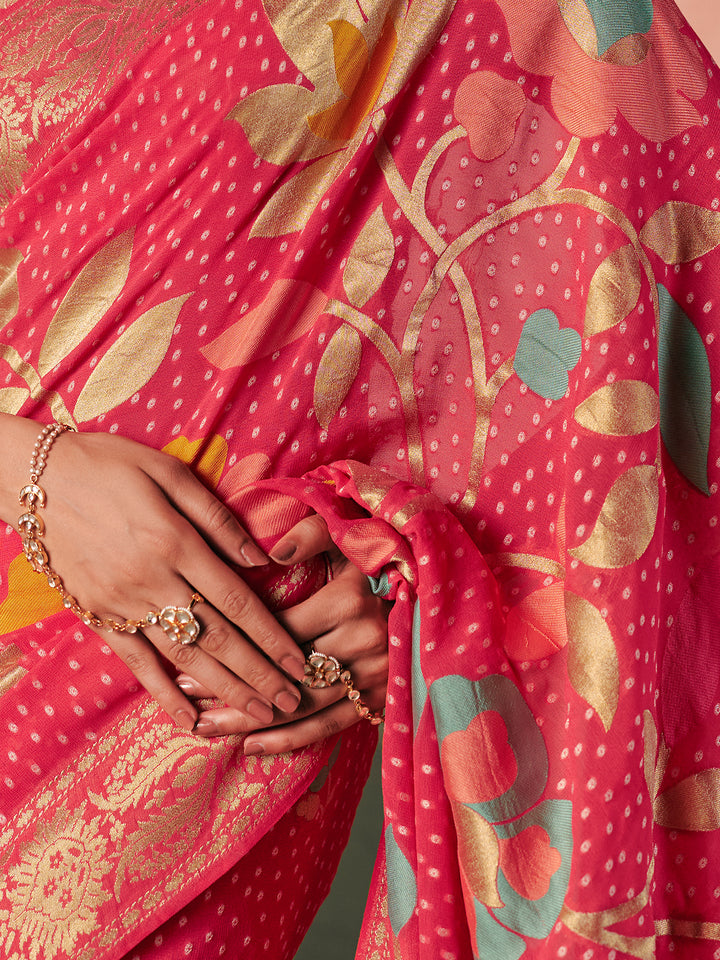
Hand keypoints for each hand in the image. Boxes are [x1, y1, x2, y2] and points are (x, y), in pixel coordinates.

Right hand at [8, 422, 307, 731]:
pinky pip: (136, 662)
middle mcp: (152, 581)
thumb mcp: (170, 473)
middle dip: (259, 675)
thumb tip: (261, 559)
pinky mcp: (98, 616)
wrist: (36, 478)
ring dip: (224, 690)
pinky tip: (189, 719)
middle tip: (292, 702)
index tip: (299, 662)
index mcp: (175, 543)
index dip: (271, 637)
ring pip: (183, 658)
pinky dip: (163, 693)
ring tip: (259, 714)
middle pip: (217, 638)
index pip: (236, 602)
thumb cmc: (110, 466)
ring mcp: (122, 604)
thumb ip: (217, 519)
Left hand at [176, 515, 389, 750]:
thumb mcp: (351, 536)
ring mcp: (375, 674)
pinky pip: (332, 724)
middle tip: (187, 700)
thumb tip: (270, 553)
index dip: (233, 645)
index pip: (277, 630)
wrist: (437, 591)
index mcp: (348, 602)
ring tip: (207, 728)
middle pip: (282, 674)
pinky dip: (292, 739)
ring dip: (252, 720)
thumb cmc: (384, 559)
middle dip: (231, 689)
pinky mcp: (383, 696)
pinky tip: (253, 746)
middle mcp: (361, 642)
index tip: (191, 653)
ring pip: (301, 705)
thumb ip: (312, 534)